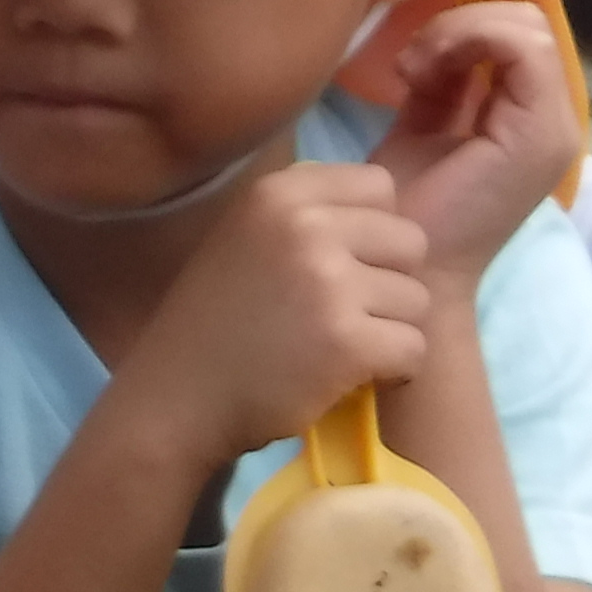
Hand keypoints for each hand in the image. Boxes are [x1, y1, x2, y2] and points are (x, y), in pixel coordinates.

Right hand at [124, 160, 429, 464]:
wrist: (174, 404)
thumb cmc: (214, 325)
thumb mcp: (245, 238)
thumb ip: (306, 213)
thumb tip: (387, 202)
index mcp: (280, 193)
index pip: (380, 187)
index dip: (373, 233)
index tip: (337, 269)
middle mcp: (305, 226)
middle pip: (410, 242)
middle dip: (388, 284)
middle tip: (342, 318)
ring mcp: (327, 283)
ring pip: (417, 299)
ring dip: (390, 331)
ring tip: (340, 351)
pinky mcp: (346, 342)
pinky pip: (414, 349)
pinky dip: (393, 372)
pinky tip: (352, 379)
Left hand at [363, 0, 579, 288]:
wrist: (407, 267)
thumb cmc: (407, 210)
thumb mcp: (422, 127)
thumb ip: (443, 83)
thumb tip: (438, 41)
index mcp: (528, 116)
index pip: (517, 34)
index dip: (462, 28)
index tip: (409, 63)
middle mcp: (552, 120)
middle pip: (526, 22)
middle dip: (460, 25)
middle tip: (411, 64)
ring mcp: (554, 128)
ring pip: (527, 27)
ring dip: (459, 32)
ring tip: (413, 70)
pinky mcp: (542, 134)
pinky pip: (523, 48)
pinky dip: (468, 41)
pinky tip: (421, 73)